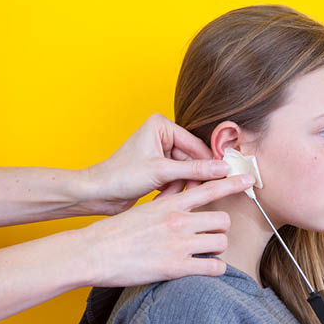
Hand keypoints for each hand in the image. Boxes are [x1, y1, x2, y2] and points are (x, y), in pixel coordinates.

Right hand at [80, 173, 255, 285]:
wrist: (95, 252)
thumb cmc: (119, 230)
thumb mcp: (146, 207)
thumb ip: (169, 196)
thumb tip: (186, 184)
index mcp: (171, 203)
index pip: (210, 187)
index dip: (233, 183)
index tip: (249, 179)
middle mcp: (179, 221)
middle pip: (222, 219)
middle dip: (219, 227)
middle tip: (210, 234)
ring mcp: (178, 244)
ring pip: (221, 242)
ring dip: (216, 247)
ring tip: (204, 251)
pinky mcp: (175, 268)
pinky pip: (213, 267)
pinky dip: (215, 269)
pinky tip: (207, 268)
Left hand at [82, 113, 230, 214]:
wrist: (98, 193)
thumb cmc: (121, 175)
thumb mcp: (162, 172)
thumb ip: (195, 170)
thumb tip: (223, 168)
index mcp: (162, 126)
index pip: (196, 145)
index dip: (209, 163)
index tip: (225, 178)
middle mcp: (162, 136)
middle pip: (192, 160)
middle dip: (188, 179)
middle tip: (189, 193)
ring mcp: (160, 153)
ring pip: (185, 172)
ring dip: (178, 187)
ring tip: (166, 196)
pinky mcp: (157, 168)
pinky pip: (176, 179)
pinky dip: (171, 190)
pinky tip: (160, 198)